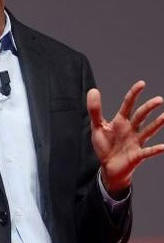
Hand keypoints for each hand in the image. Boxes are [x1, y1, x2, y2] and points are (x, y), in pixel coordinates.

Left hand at [87, 81, 163, 195]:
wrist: (108, 167)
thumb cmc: (105, 146)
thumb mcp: (97, 126)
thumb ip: (95, 110)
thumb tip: (93, 90)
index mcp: (121, 121)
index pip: (128, 105)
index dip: (134, 94)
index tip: (142, 83)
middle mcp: (131, 129)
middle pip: (141, 116)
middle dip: (149, 107)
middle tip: (159, 99)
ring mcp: (136, 142)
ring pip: (148, 131)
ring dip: (157, 124)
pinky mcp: (137, 155)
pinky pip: (148, 152)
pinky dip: (156, 150)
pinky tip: (163, 146)